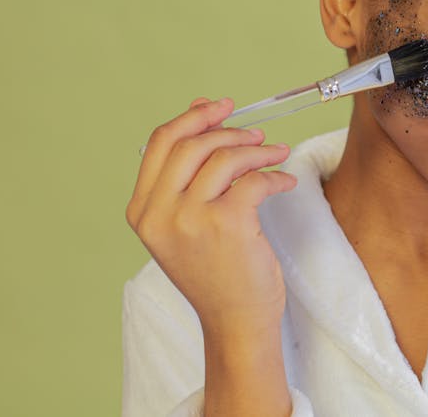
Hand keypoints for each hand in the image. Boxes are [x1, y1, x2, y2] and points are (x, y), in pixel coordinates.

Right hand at [126, 97, 296, 334]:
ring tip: (276, 154)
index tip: (221, 107)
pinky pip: (254, 179)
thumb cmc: (217, 270)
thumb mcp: (187, 221)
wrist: (235, 320)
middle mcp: (159, 214)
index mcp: (142, 210)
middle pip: (192, 143)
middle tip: (258, 135)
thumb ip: (188, 172)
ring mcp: (190, 219)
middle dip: (230, 130)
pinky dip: (275, 175)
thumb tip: (201, 109)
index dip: (193, 117)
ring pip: (225, 158)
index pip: (161, 142)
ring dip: (257, 150)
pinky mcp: (226, 224)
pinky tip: (285, 181)